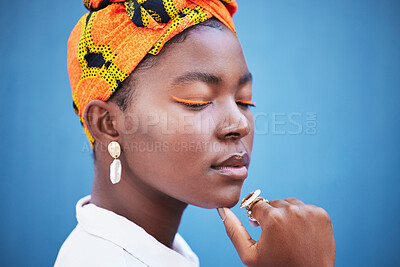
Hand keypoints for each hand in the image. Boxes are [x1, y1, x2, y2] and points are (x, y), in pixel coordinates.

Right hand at [218, 198, 335, 266]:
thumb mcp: (249, 255)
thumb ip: (233, 230)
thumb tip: (221, 209)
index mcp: (272, 218)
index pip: (256, 205)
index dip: (256, 219)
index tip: (262, 231)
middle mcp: (292, 210)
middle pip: (273, 203)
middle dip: (271, 216)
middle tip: (276, 237)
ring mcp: (309, 212)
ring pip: (289, 203)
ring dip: (286, 214)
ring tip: (288, 235)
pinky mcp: (322, 215)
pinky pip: (305, 208)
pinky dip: (302, 217)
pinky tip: (301, 234)